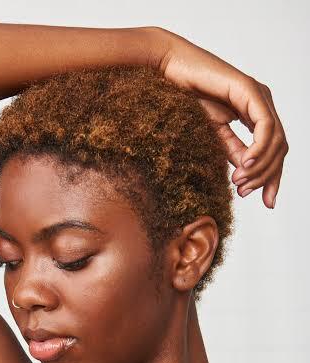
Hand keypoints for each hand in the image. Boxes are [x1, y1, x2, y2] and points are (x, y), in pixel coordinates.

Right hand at [149, 27, 287, 208]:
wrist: (168, 72)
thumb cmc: (185, 98)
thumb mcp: (213, 134)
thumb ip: (233, 151)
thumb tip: (247, 174)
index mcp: (256, 113)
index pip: (275, 150)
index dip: (274, 178)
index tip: (266, 203)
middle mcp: (263, 103)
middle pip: (280, 148)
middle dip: (268, 176)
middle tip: (245, 193)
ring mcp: (259, 95)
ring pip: (276, 140)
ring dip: (261, 167)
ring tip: (241, 182)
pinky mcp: (250, 90)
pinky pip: (266, 126)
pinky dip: (259, 149)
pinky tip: (246, 165)